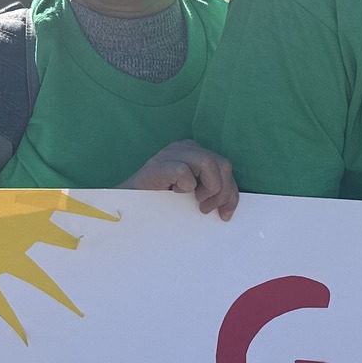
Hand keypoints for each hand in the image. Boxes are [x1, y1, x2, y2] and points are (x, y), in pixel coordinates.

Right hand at [121, 140, 238, 218]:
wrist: (130, 204)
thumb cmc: (161, 200)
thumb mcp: (192, 195)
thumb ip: (210, 193)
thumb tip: (229, 208)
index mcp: (195, 153)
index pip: (225, 167)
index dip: (231, 193)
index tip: (225, 214)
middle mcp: (185, 148)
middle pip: (222, 164)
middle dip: (223, 192)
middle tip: (208, 209)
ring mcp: (171, 153)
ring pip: (208, 163)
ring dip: (209, 188)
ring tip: (197, 201)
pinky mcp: (158, 164)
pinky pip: (184, 171)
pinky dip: (186, 186)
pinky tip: (175, 193)